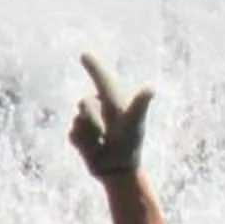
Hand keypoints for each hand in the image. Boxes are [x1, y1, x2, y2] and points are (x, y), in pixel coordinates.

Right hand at [68, 54, 152, 177]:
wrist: (119, 169)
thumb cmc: (130, 144)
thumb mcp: (134, 124)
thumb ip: (139, 105)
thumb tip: (151, 88)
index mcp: (113, 102)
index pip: (102, 79)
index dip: (93, 67)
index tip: (84, 54)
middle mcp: (98, 107)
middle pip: (83, 102)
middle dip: (93, 119)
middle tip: (107, 133)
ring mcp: (86, 121)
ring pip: (77, 121)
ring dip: (90, 134)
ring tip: (103, 141)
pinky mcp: (77, 135)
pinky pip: (72, 135)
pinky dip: (83, 144)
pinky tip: (93, 149)